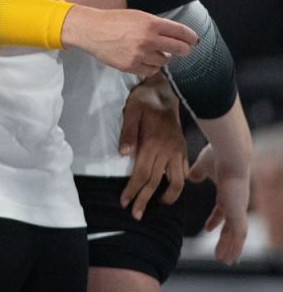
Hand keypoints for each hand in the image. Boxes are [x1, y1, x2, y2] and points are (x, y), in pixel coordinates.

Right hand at [60, 7, 197, 75]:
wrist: (91, 30)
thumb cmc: (114, 21)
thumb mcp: (138, 16)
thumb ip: (157, 26)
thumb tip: (178, 38)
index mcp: (151, 23)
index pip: (182, 32)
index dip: (191, 37)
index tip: (193, 41)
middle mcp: (148, 39)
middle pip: (180, 49)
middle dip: (183, 50)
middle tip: (180, 50)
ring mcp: (140, 54)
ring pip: (164, 61)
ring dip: (161, 57)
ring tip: (150, 51)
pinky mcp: (131, 66)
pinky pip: (151, 70)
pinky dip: (150, 66)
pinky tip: (142, 59)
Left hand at [118, 73, 186, 219]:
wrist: (167, 90)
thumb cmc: (144, 99)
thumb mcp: (131, 110)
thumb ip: (128, 132)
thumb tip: (123, 154)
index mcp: (154, 143)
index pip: (142, 173)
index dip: (133, 190)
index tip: (124, 203)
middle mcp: (168, 151)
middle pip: (156, 182)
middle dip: (144, 200)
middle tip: (136, 215)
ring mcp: (178, 151)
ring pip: (176, 181)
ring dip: (167, 196)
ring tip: (156, 205)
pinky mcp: (183, 149)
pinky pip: (183, 172)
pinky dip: (177, 184)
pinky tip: (169, 190)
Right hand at [188, 144, 249, 264]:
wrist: (230, 153)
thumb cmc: (216, 155)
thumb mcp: (201, 166)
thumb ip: (197, 172)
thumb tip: (190, 175)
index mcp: (227, 192)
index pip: (222, 211)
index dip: (215, 221)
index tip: (207, 229)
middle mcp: (235, 203)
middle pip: (231, 227)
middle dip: (225, 240)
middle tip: (219, 252)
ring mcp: (238, 208)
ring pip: (236, 235)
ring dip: (230, 248)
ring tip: (223, 261)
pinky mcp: (239, 212)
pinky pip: (238, 236)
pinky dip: (234, 248)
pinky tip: (229, 257)